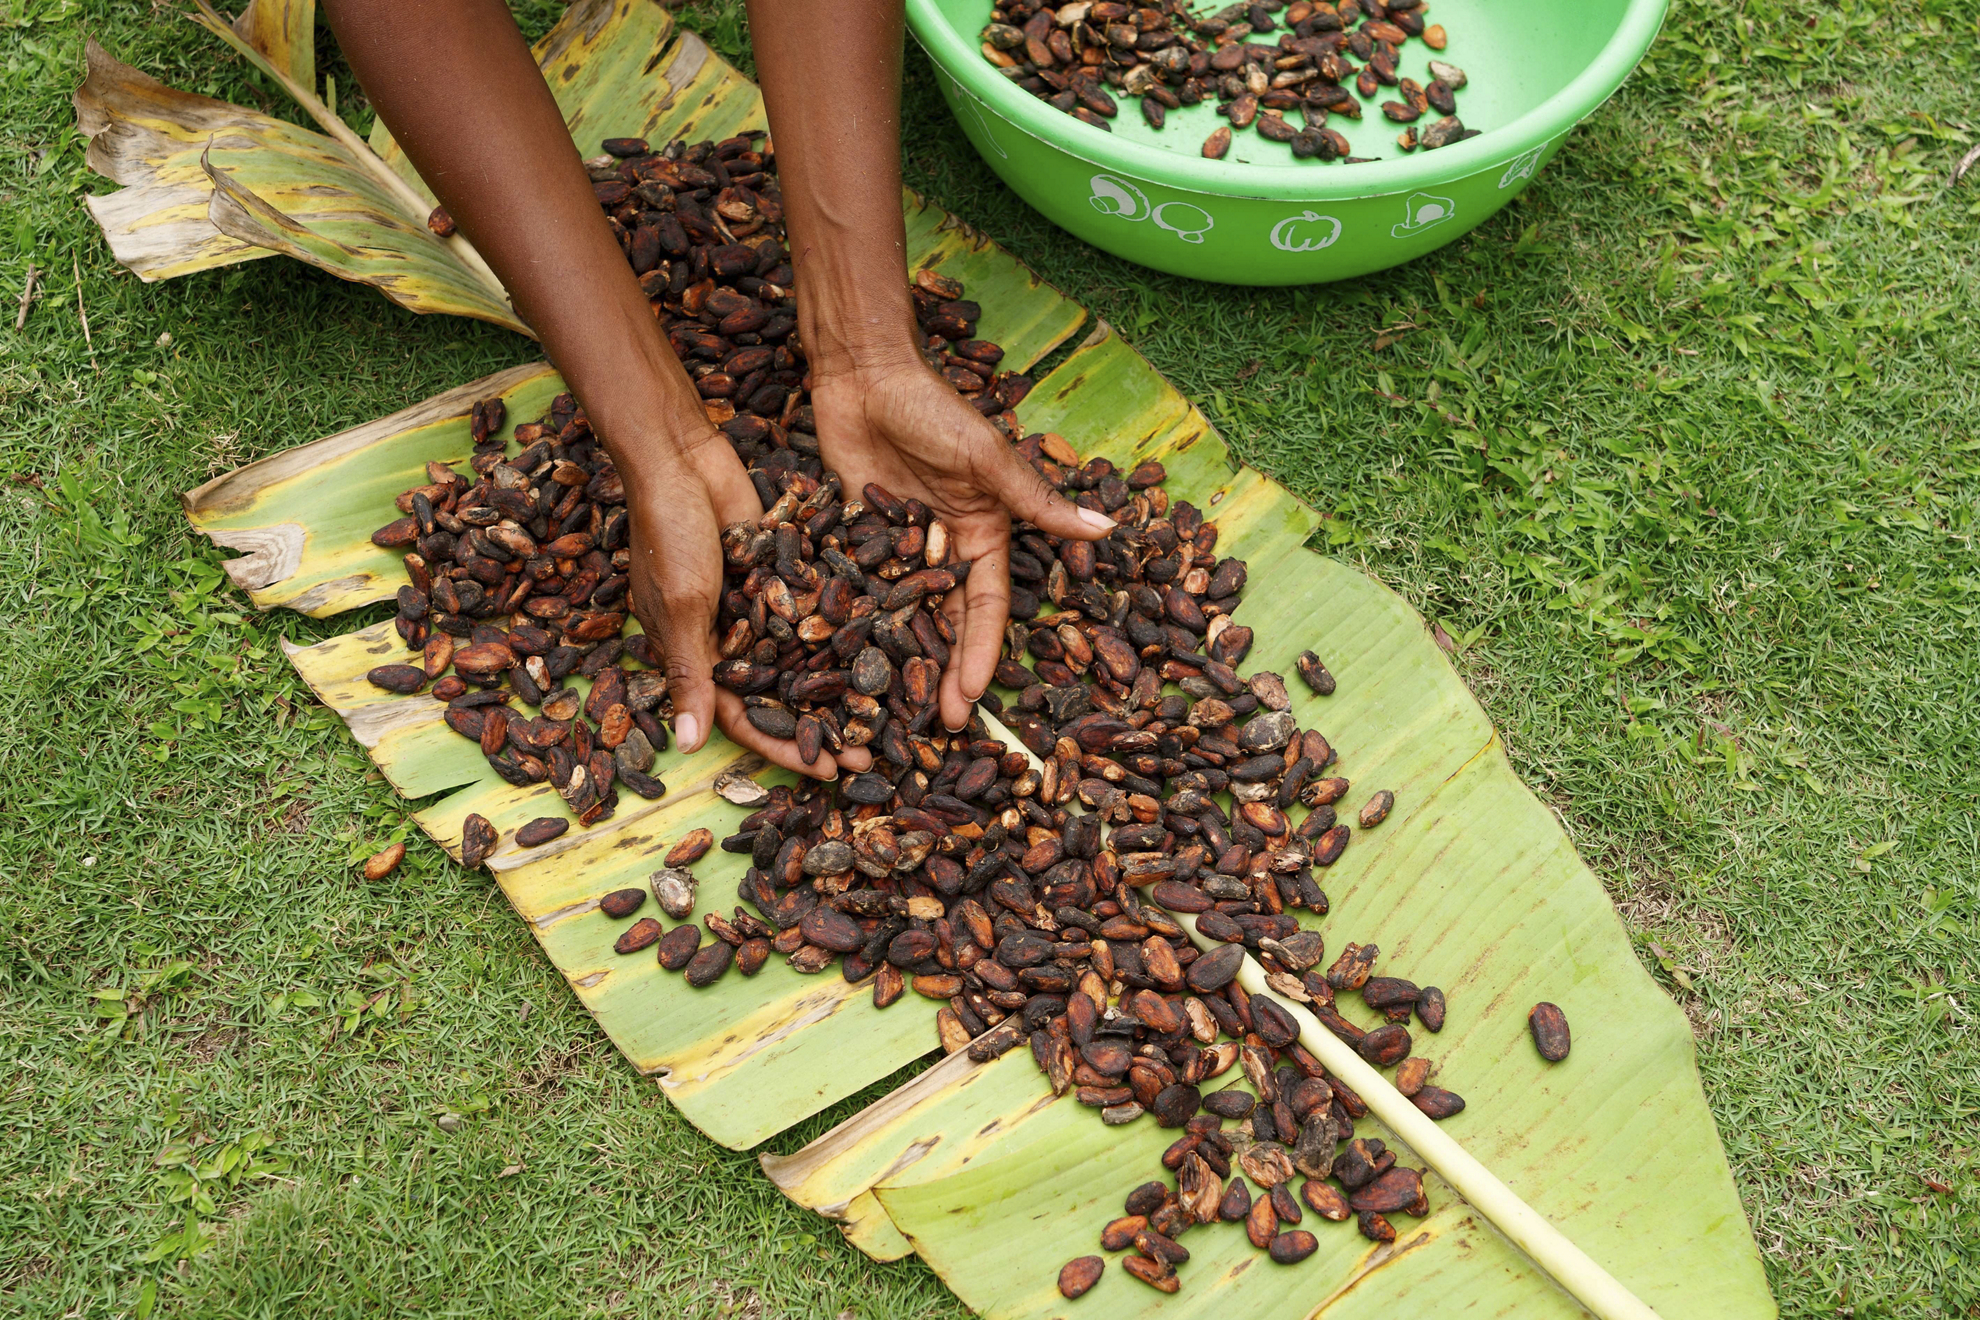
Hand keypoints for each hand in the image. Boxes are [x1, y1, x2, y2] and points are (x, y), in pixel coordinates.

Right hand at [622, 433, 871, 779]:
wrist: (680, 456)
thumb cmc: (666, 532)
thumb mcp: (681, 607)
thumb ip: (690, 672)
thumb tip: (689, 745)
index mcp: (699, 656)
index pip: (747, 720)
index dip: (787, 749)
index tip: (831, 773)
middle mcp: (734, 639)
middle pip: (786, 695)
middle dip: (827, 725)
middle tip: (875, 752)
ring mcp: (763, 605)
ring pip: (810, 656)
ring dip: (847, 682)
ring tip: (893, 707)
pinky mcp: (787, 572)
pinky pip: (823, 607)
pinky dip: (851, 625)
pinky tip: (893, 643)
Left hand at [810, 360, 1116, 731]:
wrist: (864, 372)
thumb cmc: (933, 408)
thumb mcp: (988, 458)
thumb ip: (1038, 502)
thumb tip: (1108, 530)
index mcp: (983, 534)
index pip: (988, 609)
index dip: (983, 653)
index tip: (974, 696)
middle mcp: (944, 548)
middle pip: (947, 625)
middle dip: (944, 674)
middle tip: (936, 728)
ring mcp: (897, 546)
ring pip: (903, 616)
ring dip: (902, 660)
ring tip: (891, 713)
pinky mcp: (854, 538)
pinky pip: (856, 589)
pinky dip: (853, 625)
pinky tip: (841, 665)